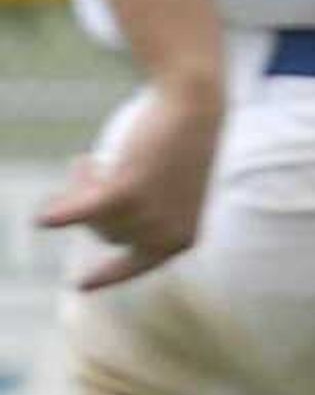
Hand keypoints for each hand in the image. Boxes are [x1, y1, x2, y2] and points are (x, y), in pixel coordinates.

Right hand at [38, 81, 223, 289]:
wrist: (194, 109)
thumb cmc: (181, 143)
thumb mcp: (168, 188)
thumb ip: (142, 212)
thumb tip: (96, 222)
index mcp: (181, 239)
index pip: (137, 267)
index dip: (107, 275)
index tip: (79, 284)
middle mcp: (165, 237)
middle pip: (105, 235)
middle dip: (89, 203)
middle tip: (85, 165)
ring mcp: (147, 218)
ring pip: (91, 217)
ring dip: (80, 185)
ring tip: (86, 159)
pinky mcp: (126, 194)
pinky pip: (81, 211)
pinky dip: (60, 214)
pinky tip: (40, 219)